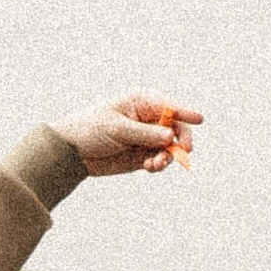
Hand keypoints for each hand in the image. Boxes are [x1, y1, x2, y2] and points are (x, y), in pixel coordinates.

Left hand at [60, 94, 203, 178]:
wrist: (71, 152)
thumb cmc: (90, 129)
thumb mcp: (117, 129)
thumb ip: (145, 134)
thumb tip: (170, 137)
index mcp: (142, 102)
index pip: (170, 106)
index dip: (185, 112)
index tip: (199, 119)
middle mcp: (149, 118)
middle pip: (177, 128)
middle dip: (181, 140)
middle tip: (183, 152)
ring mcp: (147, 138)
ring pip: (170, 147)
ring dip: (168, 157)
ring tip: (155, 164)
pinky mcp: (143, 155)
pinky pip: (160, 160)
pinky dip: (159, 165)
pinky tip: (149, 168)